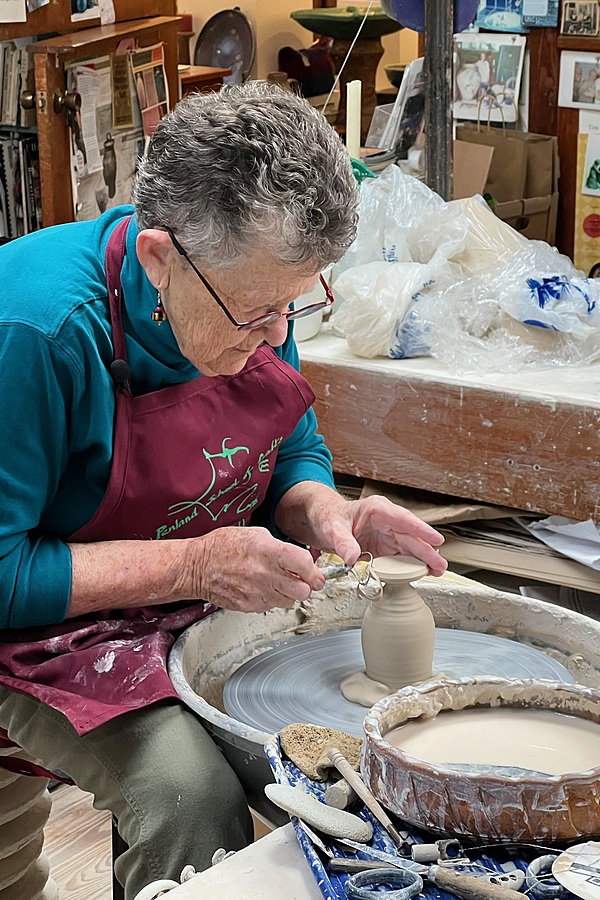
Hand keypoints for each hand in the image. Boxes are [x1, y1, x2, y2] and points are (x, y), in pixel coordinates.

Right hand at [187, 526, 324, 612]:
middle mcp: (264, 574)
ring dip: (288, 593)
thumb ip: (281, 548)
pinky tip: (262, 588)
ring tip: (277, 582)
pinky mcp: (249, 606)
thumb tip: (301, 561)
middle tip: (300, 579)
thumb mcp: (256, 534)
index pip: (305, 565)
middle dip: (304, 585)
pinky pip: (271, 606)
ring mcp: (257, 593)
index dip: (312, 569)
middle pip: (303, 590)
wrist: (197, 566)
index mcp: (268, 551)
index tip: (313, 571)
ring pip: (289, 601)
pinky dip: (272, 599)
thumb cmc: (223, 546)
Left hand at [275, 483, 447, 576]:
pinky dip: (412, 564)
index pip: (403, 519)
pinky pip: (402, 555)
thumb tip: (352, 557)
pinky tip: (422, 572)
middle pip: (411, 536)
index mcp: (377, 510)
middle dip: (426, 550)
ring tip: (437, 571)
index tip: (435, 539)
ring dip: (424, 559)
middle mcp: (387, 521)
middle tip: (439, 564)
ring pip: (410, 547)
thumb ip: (343, 542)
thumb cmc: (329, 516)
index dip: (420, 530)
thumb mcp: (332, 527)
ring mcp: (388, 534)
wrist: (323, 520)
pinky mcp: (385, 546)